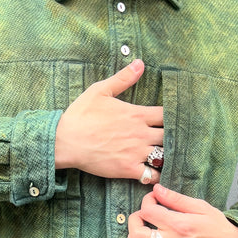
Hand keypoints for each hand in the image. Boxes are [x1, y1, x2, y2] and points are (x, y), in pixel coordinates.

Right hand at [55, 60, 162, 181]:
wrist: (65, 141)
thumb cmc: (80, 115)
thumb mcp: (100, 90)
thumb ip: (123, 78)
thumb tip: (140, 63)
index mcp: (137, 114)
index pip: (167, 114)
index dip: (172, 116)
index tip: (170, 119)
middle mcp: (141, 134)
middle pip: (170, 136)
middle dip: (171, 137)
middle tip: (169, 139)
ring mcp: (136, 152)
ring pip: (164, 156)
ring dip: (166, 155)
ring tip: (164, 155)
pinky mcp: (128, 169)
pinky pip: (151, 175)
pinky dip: (156, 174)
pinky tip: (154, 172)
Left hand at [128, 184, 237, 237]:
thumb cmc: (218, 227)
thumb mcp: (200, 207)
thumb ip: (176, 199)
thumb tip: (157, 189)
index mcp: (179, 225)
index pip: (148, 211)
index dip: (147, 201)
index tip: (154, 199)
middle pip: (136, 234)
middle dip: (134, 220)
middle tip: (143, 215)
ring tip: (142, 231)